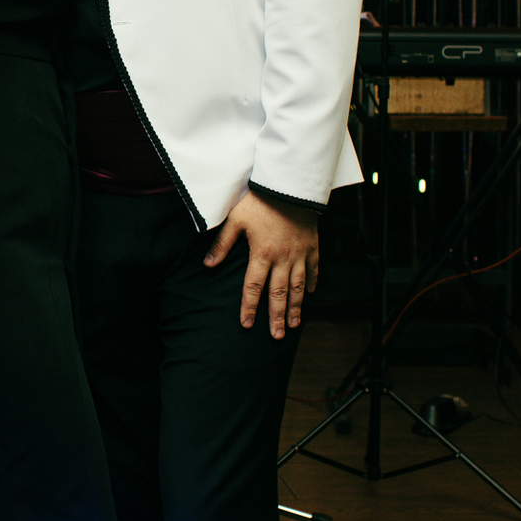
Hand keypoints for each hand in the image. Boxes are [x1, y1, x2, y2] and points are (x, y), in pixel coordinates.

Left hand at [203, 191, 318, 337]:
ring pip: (297, 286)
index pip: (253, 287)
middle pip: (279, 294)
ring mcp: (299, 253)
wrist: (290, 184)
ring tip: (295, 324)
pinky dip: (310, 283)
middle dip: (277, 317)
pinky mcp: (311, 246)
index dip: (249, 307)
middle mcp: (282, 258)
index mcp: (262, 253)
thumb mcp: (236, 219)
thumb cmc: (260, 200)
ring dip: (296, 307)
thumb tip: (208, 265)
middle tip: (277, 336)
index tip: (247, 324)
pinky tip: (308, 294)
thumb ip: (222, 243)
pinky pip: (312, 269)